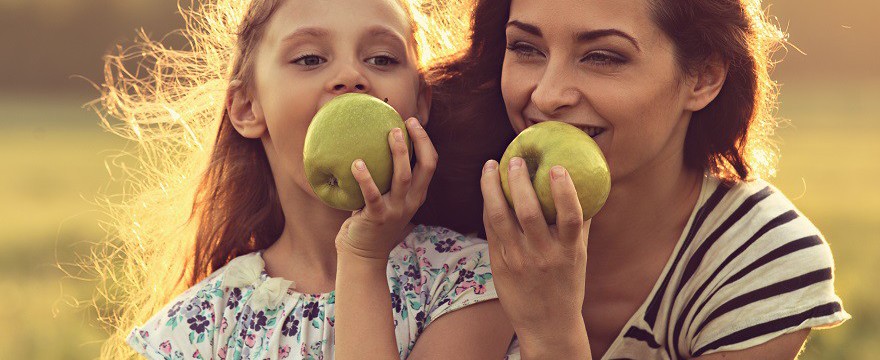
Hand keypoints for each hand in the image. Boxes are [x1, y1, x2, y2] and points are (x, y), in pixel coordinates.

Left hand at [335, 117, 437, 260]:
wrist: (363, 255)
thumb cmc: (371, 220)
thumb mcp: (387, 199)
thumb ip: (386, 178)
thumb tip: (371, 144)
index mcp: (416, 195)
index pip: (430, 164)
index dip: (425, 142)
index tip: (413, 123)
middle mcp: (410, 201)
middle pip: (425, 167)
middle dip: (420, 142)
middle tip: (406, 123)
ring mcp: (396, 210)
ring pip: (403, 177)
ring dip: (398, 153)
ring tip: (390, 133)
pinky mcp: (377, 217)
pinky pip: (372, 194)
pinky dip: (365, 178)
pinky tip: (356, 163)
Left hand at [480, 157, 589, 338]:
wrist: (547, 325)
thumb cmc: (567, 284)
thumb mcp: (580, 257)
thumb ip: (582, 225)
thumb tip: (590, 187)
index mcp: (569, 252)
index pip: (570, 217)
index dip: (564, 191)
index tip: (557, 167)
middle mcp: (543, 255)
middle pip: (529, 212)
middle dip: (519, 181)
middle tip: (515, 159)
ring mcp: (518, 260)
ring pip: (500, 217)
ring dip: (492, 188)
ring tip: (490, 166)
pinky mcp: (499, 265)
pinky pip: (490, 229)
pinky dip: (488, 206)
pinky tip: (488, 190)